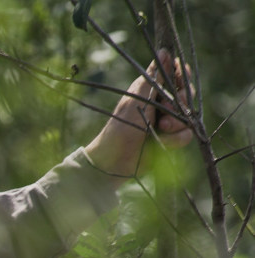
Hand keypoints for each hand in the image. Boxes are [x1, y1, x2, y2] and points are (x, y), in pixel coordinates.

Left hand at [84, 50, 193, 180]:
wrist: (115, 160)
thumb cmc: (122, 126)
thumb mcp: (138, 98)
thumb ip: (154, 76)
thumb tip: (164, 51)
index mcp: (151, 88)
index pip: (177, 73)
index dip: (181, 76)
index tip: (178, 82)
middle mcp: (160, 103)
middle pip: (187, 93)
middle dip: (181, 101)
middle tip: (167, 108)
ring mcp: (166, 121)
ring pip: (189, 116)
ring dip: (177, 122)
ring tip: (161, 127)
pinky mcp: (170, 139)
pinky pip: (186, 135)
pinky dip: (176, 138)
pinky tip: (163, 141)